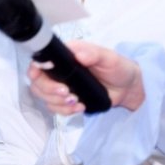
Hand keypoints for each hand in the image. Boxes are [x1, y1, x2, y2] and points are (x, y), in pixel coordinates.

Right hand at [28, 40, 144, 115]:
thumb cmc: (118, 67)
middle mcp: (61, 69)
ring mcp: (63, 84)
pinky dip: (65, 111)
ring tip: (77, 102)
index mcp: (67, 54)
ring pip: (45, 97)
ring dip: (58, 103)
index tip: (47, 79)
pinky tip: (80, 107)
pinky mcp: (67, 99)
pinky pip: (56, 108)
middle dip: (50, 91)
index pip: (41, 60)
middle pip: (39, 82)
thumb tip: (78, 53)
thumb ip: (94, 54)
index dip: (37, 70)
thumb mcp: (109, 58)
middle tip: (68, 94)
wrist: (127, 87)